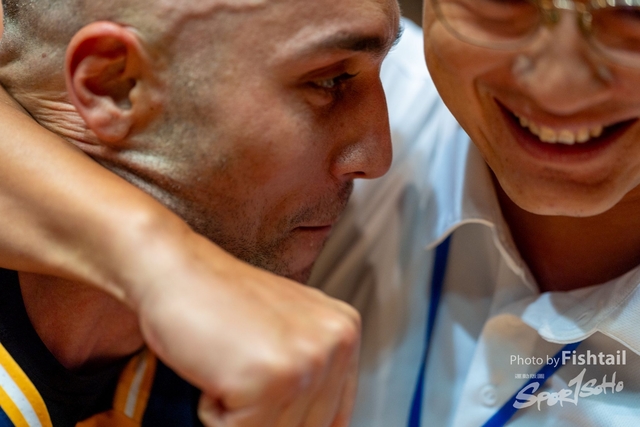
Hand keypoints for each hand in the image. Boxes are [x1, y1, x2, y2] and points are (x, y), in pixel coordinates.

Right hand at [133, 233, 360, 426]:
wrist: (174, 270)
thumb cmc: (217, 302)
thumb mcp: (285, 332)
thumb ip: (309, 378)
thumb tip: (316, 426)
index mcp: (344, 332)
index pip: (333, 418)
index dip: (290, 422)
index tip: (264, 403)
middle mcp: (336, 344)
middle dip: (260, 415)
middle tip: (237, 371)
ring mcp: (307, 360)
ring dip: (237, 413)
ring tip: (228, 364)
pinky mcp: (270, 379)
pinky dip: (214, 413)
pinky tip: (215, 367)